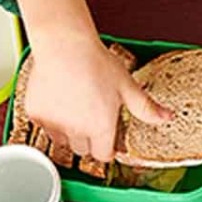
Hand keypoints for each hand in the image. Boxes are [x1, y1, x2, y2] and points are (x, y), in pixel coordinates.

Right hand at [22, 31, 170, 164]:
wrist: (64, 45)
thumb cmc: (94, 61)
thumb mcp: (126, 85)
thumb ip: (145, 107)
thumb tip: (165, 117)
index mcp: (101, 127)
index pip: (104, 156)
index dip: (107, 148)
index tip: (107, 140)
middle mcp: (76, 130)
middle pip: (82, 150)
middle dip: (88, 139)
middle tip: (90, 117)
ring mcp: (54, 123)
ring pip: (61, 140)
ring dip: (68, 131)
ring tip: (73, 107)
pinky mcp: (36, 114)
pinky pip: (43, 125)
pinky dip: (49, 117)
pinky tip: (58, 98)